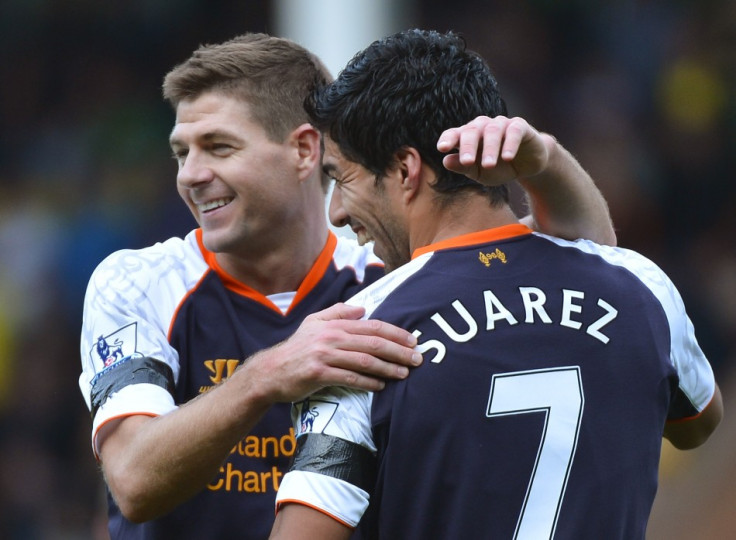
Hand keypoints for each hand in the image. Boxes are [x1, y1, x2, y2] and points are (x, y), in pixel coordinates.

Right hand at [242, 303, 421, 402]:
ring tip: (404, 374)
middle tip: (417, 360)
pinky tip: (381, 386)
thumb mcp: (313, 322)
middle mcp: (331, 337)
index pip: (372, 326)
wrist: (270, 372)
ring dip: (388, 368)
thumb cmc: (296, 348)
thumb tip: (362, 309)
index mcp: (334, 325)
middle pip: (373, 343)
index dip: (396, 333)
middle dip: (399, 352)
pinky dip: (368, 383)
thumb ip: (337, 312)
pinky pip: (349, 378)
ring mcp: (324, 356)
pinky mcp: (318, 374)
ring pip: (365, 361)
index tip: (413, 341)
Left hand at [437, 115, 553, 184]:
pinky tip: (507, 157)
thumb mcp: (479, 172)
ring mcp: (501, 124)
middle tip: (467, 162)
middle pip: (472, 131)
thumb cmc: (499, 168)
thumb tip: (446, 160)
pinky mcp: (520, 126)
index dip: (448, 139)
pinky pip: (514, 131)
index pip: (454, 134)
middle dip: (468, 146)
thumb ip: (463, 167)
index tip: (442, 148)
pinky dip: (510, 143)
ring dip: (490, 148)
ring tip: (488, 165)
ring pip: (492, 131)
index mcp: (468, 137)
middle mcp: (483, 127)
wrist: (527, 166)